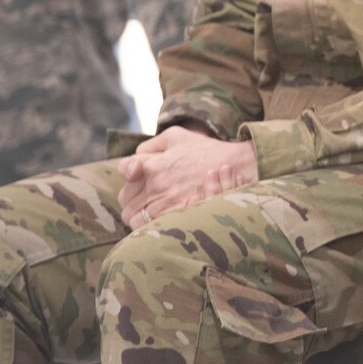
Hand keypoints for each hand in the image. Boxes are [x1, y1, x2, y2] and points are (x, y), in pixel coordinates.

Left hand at [116, 126, 257, 228]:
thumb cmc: (208, 151)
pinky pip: (147, 228)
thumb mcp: (178, 136)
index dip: (130, 173)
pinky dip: (149, 226)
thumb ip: (151, 145)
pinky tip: (161, 220)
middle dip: (133, 199)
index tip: (137, 176)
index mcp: (154, 162)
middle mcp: (155, 183)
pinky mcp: (174, 216)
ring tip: (153, 211)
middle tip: (148, 198)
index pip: (127, 169)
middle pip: (125, 199)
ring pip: (132, 217)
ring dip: (139, 215)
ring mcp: (164, 201)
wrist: (237, 168)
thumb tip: (136, 159)